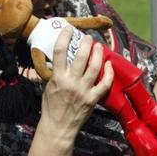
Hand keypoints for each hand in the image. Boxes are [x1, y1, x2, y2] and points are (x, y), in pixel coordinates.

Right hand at [41, 27, 113, 141]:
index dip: (65, 37)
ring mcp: (83, 90)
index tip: (69, 28)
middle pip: (81, 56)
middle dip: (86, 43)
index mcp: (57, 77)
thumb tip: (56, 59)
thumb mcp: (48, 87)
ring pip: (94, 67)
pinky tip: (109, 64)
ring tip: (99, 46)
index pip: (59, 51)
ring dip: (98, 54)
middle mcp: (71, 82)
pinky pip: (105, 84)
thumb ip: (54, 73)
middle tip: (88, 37)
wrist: (58, 127)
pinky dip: (109, 73)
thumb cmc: (51, 107)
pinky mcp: (93, 99)